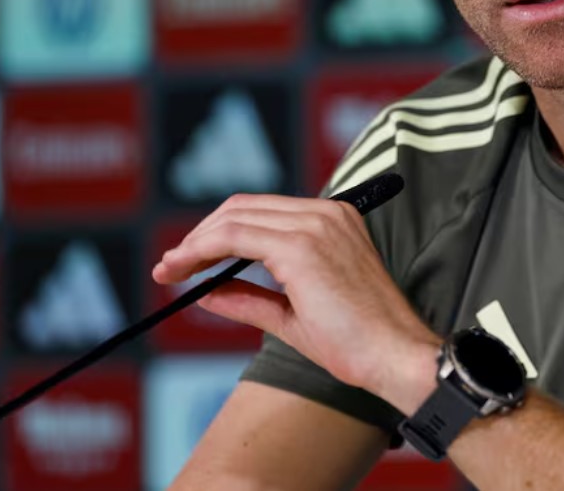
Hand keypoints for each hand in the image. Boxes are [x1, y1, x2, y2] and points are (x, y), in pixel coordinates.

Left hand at [151, 193, 438, 408]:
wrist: (393, 356)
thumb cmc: (357, 343)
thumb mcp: (293, 315)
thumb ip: (250, 297)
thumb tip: (206, 291)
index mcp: (333, 221)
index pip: (262, 211)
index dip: (219, 231)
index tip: (190, 259)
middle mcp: (325, 214)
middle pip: (242, 207)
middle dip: (200, 234)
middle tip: (171, 266)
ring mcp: (314, 225)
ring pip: (234, 218)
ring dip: (194, 243)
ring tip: (170, 270)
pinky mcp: (301, 246)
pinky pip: (235, 237)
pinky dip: (202, 251)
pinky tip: (186, 272)